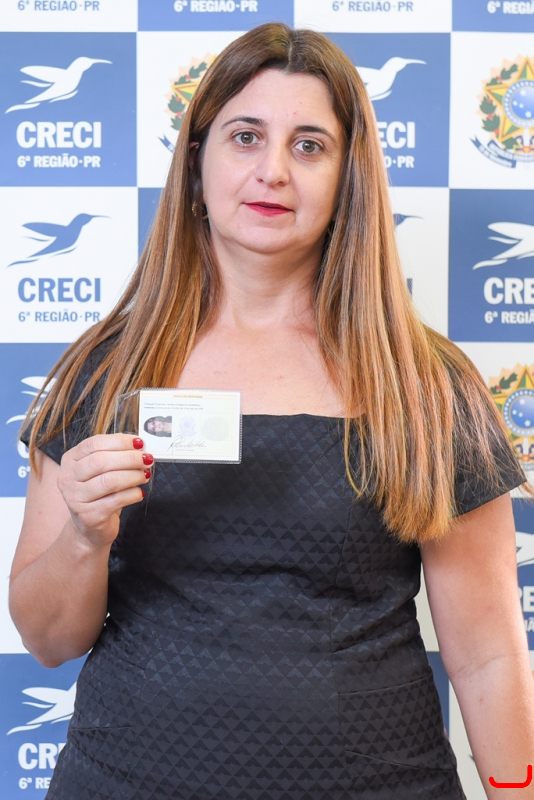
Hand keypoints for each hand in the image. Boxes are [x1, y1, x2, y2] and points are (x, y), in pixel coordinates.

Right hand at [57, 434, 151, 549]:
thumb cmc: (99, 494)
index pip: (94, 444)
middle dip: (129, 458)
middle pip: (101, 461)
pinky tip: (140, 493)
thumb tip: (138, 444)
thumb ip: (115, 455)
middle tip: (147, 459)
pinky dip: (133, 494)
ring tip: (145, 476)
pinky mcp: (89, 516)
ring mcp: (76, 498)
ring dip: (133, 476)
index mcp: (70, 460)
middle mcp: (67, 478)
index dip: (119, 441)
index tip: (139, 443)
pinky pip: (117, 500)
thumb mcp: (101, 471)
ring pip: (110, 481)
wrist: (89, 528)